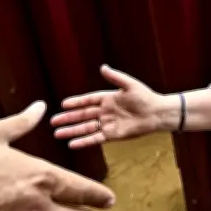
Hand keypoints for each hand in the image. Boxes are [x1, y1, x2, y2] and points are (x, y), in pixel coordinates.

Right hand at [51, 64, 173, 148]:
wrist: (157, 113)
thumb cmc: (146, 97)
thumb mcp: (130, 85)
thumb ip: (116, 77)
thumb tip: (103, 67)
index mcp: (108, 98)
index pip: (88, 100)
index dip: (76, 102)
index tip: (62, 104)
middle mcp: (105, 111)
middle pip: (83, 115)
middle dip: (68, 118)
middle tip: (53, 121)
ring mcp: (108, 124)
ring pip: (86, 128)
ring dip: (72, 131)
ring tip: (57, 134)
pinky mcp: (113, 135)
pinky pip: (95, 138)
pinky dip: (84, 141)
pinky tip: (72, 143)